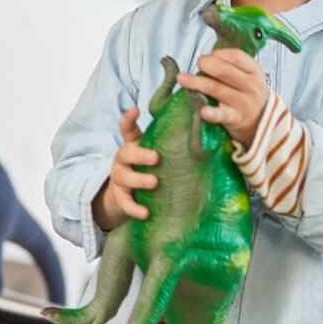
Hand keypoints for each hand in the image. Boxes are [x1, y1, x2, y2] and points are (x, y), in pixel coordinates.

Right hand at [92, 106, 158, 229]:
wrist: (123, 197)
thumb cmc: (146, 169)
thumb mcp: (154, 154)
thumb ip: (168, 144)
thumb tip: (203, 129)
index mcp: (132, 146)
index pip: (127, 129)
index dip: (129, 119)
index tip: (136, 110)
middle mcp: (122, 160)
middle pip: (126, 154)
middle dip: (140, 155)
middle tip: (156, 158)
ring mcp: (119, 179)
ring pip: (124, 178)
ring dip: (139, 180)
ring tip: (154, 182)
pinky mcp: (120, 198)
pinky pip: (126, 203)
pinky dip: (134, 208)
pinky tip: (145, 213)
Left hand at [177, 48, 269, 146]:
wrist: (262, 122)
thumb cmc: (249, 96)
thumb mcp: (249, 77)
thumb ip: (232, 67)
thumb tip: (206, 59)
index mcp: (254, 71)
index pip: (236, 56)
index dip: (219, 54)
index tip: (210, 55)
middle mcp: (250, 86)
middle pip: (225, 71)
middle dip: (207, 64)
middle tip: (198, 63)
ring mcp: (243, 103)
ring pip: (217, 89)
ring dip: (197, 83)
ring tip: (182, 78)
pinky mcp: (236, 119)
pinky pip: (222, 115)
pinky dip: (212, 113)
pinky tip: (203, 111)